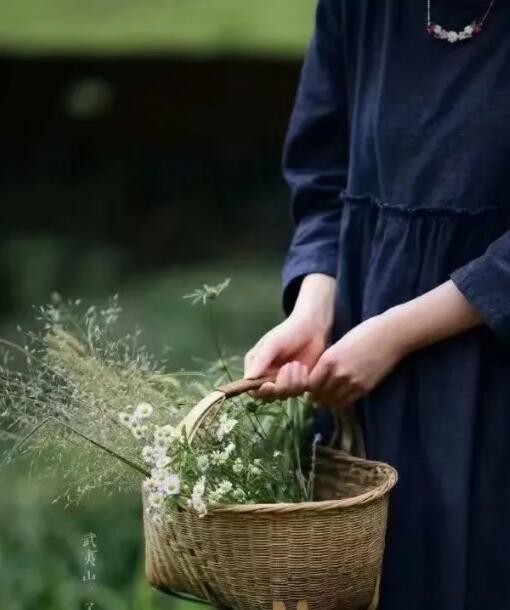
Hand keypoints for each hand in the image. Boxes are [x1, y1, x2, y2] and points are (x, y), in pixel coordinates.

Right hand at [244, 274, 335, 399]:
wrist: (312, 328)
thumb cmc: (289, 331)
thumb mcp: (273, 343)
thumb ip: (261, 360)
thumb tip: (248, 378)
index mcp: (256, 367)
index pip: (252, 388)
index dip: (260, 391)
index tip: (270, 385)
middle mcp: (268, 377)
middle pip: (269, 395)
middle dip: (281, 384)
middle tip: (290, 366)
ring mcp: (284, 381)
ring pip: (285, 394)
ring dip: (293, 381)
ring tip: (298, 364)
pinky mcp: (298, 383)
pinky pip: (298, 392)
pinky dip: (302, 382)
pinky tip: (304, 368)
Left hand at [309, 311, 406, 407]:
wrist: (391, 336)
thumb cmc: (363, 333)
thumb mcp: (339, 344)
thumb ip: (327, 360)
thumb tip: (316, 374)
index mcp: (329, 359)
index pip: (310, 383)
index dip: (306, 387)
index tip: (306, 386)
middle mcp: (339, 374)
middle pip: (319, 394)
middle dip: (314, 396)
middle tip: (313, 395)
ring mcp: (353, 383)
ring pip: (332, 401)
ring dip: (326, 401)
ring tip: (324, 398)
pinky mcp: (365, 388)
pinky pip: (346, 402)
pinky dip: (339, 402)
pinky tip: (337, 399)